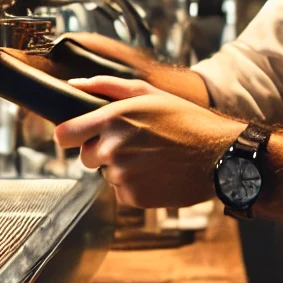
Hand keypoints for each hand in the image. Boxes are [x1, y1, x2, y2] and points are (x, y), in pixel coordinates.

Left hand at [54, 77, 244, 208]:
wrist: (219, 156)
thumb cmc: (186, 120)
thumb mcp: (149, 93)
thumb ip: (106, 86)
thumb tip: (74, 85)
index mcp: (113, 118)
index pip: (64, 135)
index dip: (69, 135)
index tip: (78, 136)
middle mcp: (112, 148)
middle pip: (85, 157)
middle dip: (102, 151)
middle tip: (133, 143)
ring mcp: (121, 175)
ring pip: (106, 174)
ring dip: (122, 168)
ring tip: (152, 157)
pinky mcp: (132, 197)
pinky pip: (122, 191)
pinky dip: (135, 185)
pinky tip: (157, 173)